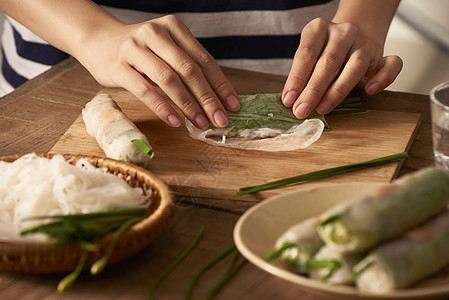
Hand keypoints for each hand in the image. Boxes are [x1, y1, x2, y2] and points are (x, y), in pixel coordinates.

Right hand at [78, 15, 239, 127]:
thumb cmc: (140, 51)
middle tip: (220, 119)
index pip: (204, 59)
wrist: (98, 41)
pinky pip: (144, 90)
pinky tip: (175, 121)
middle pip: (189, 70)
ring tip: (200, 123)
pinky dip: (162, 107)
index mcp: (174, 28)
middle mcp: (155, 34)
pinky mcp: (119, 66)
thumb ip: (187, 66)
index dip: (220, 84)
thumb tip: (216, 99)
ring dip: (188, 104)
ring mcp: (135, 49)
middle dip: (208, 98)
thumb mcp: (165, 49)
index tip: (232, 105)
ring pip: (169, 79)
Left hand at [282, 17, 402, 118]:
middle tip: (302, 110)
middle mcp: (343, 32)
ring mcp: (365, 43)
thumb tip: (292, 101)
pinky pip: (391, 65)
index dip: (296, 78)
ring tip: (323, 109)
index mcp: (319, 28)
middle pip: (329, 62)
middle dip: (313, 89)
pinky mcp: (383, 56)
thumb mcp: (309, 58)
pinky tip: (369, 90)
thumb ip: (302, 76)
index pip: (306, 53)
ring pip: (356, 66)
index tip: (289, 99)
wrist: (354, 38)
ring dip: (337, 90)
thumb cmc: (325, 53)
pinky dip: (382, 78)